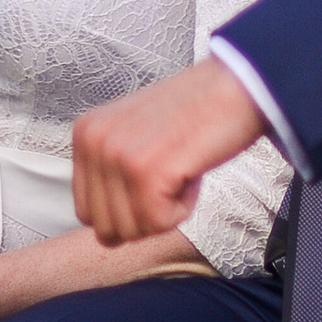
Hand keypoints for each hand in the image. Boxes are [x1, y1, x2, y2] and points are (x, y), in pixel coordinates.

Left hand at [73, 55, 265, 246]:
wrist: (236, 85)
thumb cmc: (195, 115)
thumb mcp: (133, 137)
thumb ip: (111, 177)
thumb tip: (105, 236)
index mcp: (85, 134)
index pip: (87, 212)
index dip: (129, 210)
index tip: (156, 175)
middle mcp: (92, 141)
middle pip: (106, 228)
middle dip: (145, 216)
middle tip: (171, 173)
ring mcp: (116, 154)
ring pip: (132, 230)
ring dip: (166, 211)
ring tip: (181, 167)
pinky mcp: (145, 169)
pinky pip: (158, 223)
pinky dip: (184, 208)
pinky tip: (191, 170)